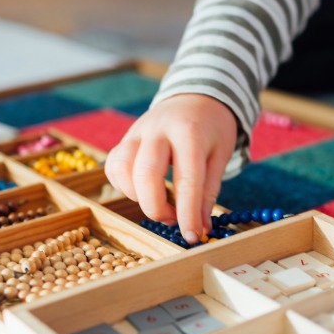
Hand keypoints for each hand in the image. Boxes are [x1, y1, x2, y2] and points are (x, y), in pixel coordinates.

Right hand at [105, 94, 237, 244]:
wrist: (195, 97)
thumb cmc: (212, 129)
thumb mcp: (220, 156)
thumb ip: (208, 192)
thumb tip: (201, 228)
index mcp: (189, 133)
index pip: (186, 180)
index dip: (188, 214)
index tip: (193, 236)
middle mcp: (158, 130)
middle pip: (145, 175)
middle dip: (157, 209)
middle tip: (173, 221)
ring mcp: (136, 132)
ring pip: (122, 170)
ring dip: (137, 197)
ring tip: (159, 202)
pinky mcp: (124, 139)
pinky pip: (113, 166)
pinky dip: (124, 186)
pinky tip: (142, 190)